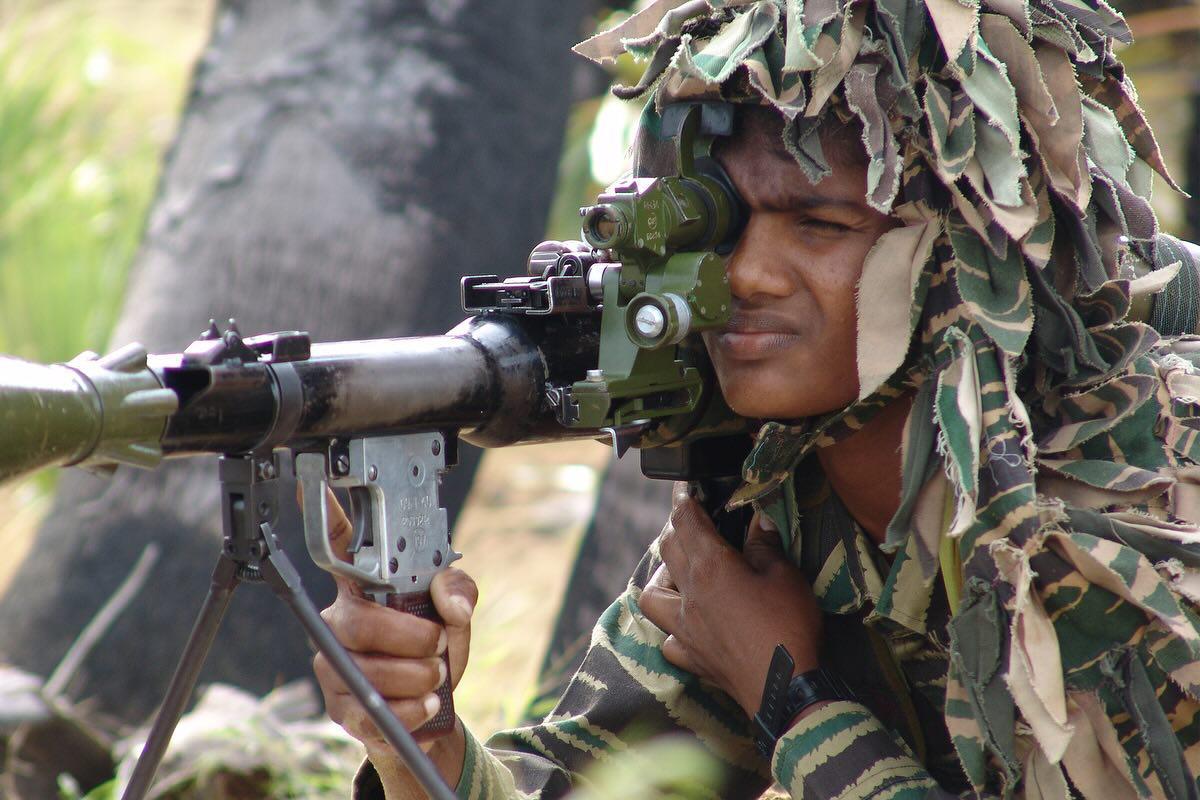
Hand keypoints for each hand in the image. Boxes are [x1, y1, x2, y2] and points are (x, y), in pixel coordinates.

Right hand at [311, 489, 474, 776]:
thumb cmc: (435, 655)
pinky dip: (407, 708)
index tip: (311, 483)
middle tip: (438, 646)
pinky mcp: (340, 706)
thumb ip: (459, 592)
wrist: (432, 713)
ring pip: (364, 668)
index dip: (326, 518)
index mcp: (365, 589)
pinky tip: (423, 704)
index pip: (339, 549)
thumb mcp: (456, 617)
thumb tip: (451, 602)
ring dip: (414, 676)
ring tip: (434, 677)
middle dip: (410, 637)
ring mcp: (335, 665)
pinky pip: (366, 708)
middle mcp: (341, 622)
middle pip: (357, 622)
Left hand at [638, 483, 822, 717]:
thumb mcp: (785, 576)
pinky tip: (686, 624)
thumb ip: (765, 546)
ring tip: (678, 573)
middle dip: (674, 529)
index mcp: (711, 567)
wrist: (785, 688)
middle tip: (688, 520)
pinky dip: (671, 628)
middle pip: (667, 550)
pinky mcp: (692, 657)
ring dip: (661, 577)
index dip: (684, 500)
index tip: (685, 489)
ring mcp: (685, 629)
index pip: (687, 523)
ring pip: (652, 596)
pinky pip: (668, 639)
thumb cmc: (788, 627)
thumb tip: (758, 520)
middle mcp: (689, 595)